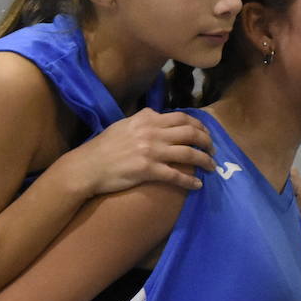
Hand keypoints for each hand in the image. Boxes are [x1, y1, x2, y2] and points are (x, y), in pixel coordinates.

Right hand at [68, 110, 214, 195]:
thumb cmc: (104, 147)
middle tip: (213, 151)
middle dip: (207, 142)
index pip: (182, 117)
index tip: (205, 134)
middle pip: (190, 133)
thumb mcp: (124, 124)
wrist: (87, 167)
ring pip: (188, 154)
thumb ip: (142, 119)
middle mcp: (152, 132)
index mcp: (147, 118)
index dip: (199, 126)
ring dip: (205, 161)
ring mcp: (151, 151)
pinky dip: (190, 181)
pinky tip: (197, 186)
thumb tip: (155, 114)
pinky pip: (176, 175)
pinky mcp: (148, 170)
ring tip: (212, 168)